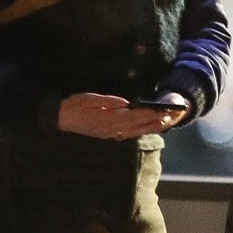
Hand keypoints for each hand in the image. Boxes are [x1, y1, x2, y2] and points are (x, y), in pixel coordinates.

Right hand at [57, 92, 185, 139]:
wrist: (61, 118)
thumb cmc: (74, 105)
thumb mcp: (90, 98)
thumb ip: (108, 101)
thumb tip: (126, 102)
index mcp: (108, 119)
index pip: (134, 117)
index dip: (149, 114)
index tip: (163, 110)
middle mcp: (112, 129)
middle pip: (138, 126)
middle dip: (155, 121)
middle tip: (171, 117)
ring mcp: (110, 133)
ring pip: (135, 132)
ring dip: (151, 127)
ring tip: (165, 122)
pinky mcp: (108, 134)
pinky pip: (129, 134)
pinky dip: (140, 131)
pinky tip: (147, 128)